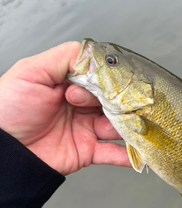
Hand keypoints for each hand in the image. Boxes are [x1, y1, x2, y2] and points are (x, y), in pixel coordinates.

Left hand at [0, 42, 130, 174]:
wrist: (2, 151)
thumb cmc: (8, 108)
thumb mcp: (31, 71)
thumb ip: (64, 57)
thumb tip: (96, 53)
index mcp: (69, 83)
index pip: (100, 77)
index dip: (106, 80)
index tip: (105, 85)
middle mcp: (81, 105)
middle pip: (114, 101)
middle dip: (122, 102)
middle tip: (121, 106)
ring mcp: (86, 128)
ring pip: (118, 125)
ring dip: (130, 125)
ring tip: (138, 124)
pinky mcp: (87, 152)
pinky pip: (113, 153)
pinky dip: (128, 154)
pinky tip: (142, 150)